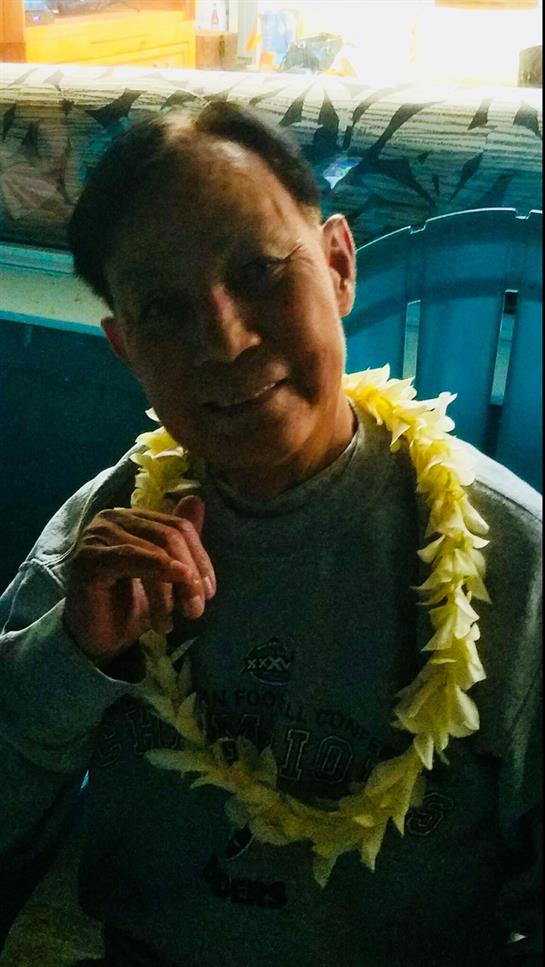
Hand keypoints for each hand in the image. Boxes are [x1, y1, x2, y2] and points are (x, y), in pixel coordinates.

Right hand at [63, 495, 215, 666]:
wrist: (97, 639)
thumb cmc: (132, 605)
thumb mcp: (166, 575)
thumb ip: (180, 542)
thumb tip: (197, 500)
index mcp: (133, 518)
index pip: (178, 527)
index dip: (200, 557)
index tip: (210, 591)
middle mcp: (112, 518)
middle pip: (169, 536)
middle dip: (191, 574)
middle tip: (197, 609)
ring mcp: (97, 535)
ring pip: (154, 550)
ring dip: (174, 586)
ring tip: (182, 616)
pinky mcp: (88, 558)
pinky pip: (129, 559)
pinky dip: (156, 573)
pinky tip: (170, 598)